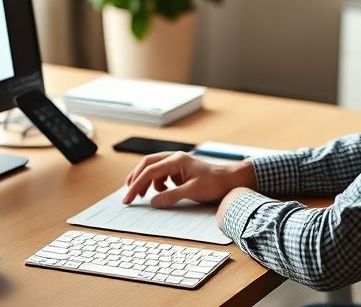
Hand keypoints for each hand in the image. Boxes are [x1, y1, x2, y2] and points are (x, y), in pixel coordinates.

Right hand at [122, 152, 255, 207]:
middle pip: (146, 165)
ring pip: (152, 169)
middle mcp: (174, 158)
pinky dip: (156, 183)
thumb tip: (153, 202)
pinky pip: (161, 174)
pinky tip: (160, 192)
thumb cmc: (215, 183)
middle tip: (129, 195)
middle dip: (135, 179)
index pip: (149, 171)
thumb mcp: (192, 192)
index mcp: (176, 160)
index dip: (136, 185)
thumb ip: (171, 196)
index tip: (129, 198)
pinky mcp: (179, 170)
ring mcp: (176, 163)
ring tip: (142, 195)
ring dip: (145, 181)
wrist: (230, 180)